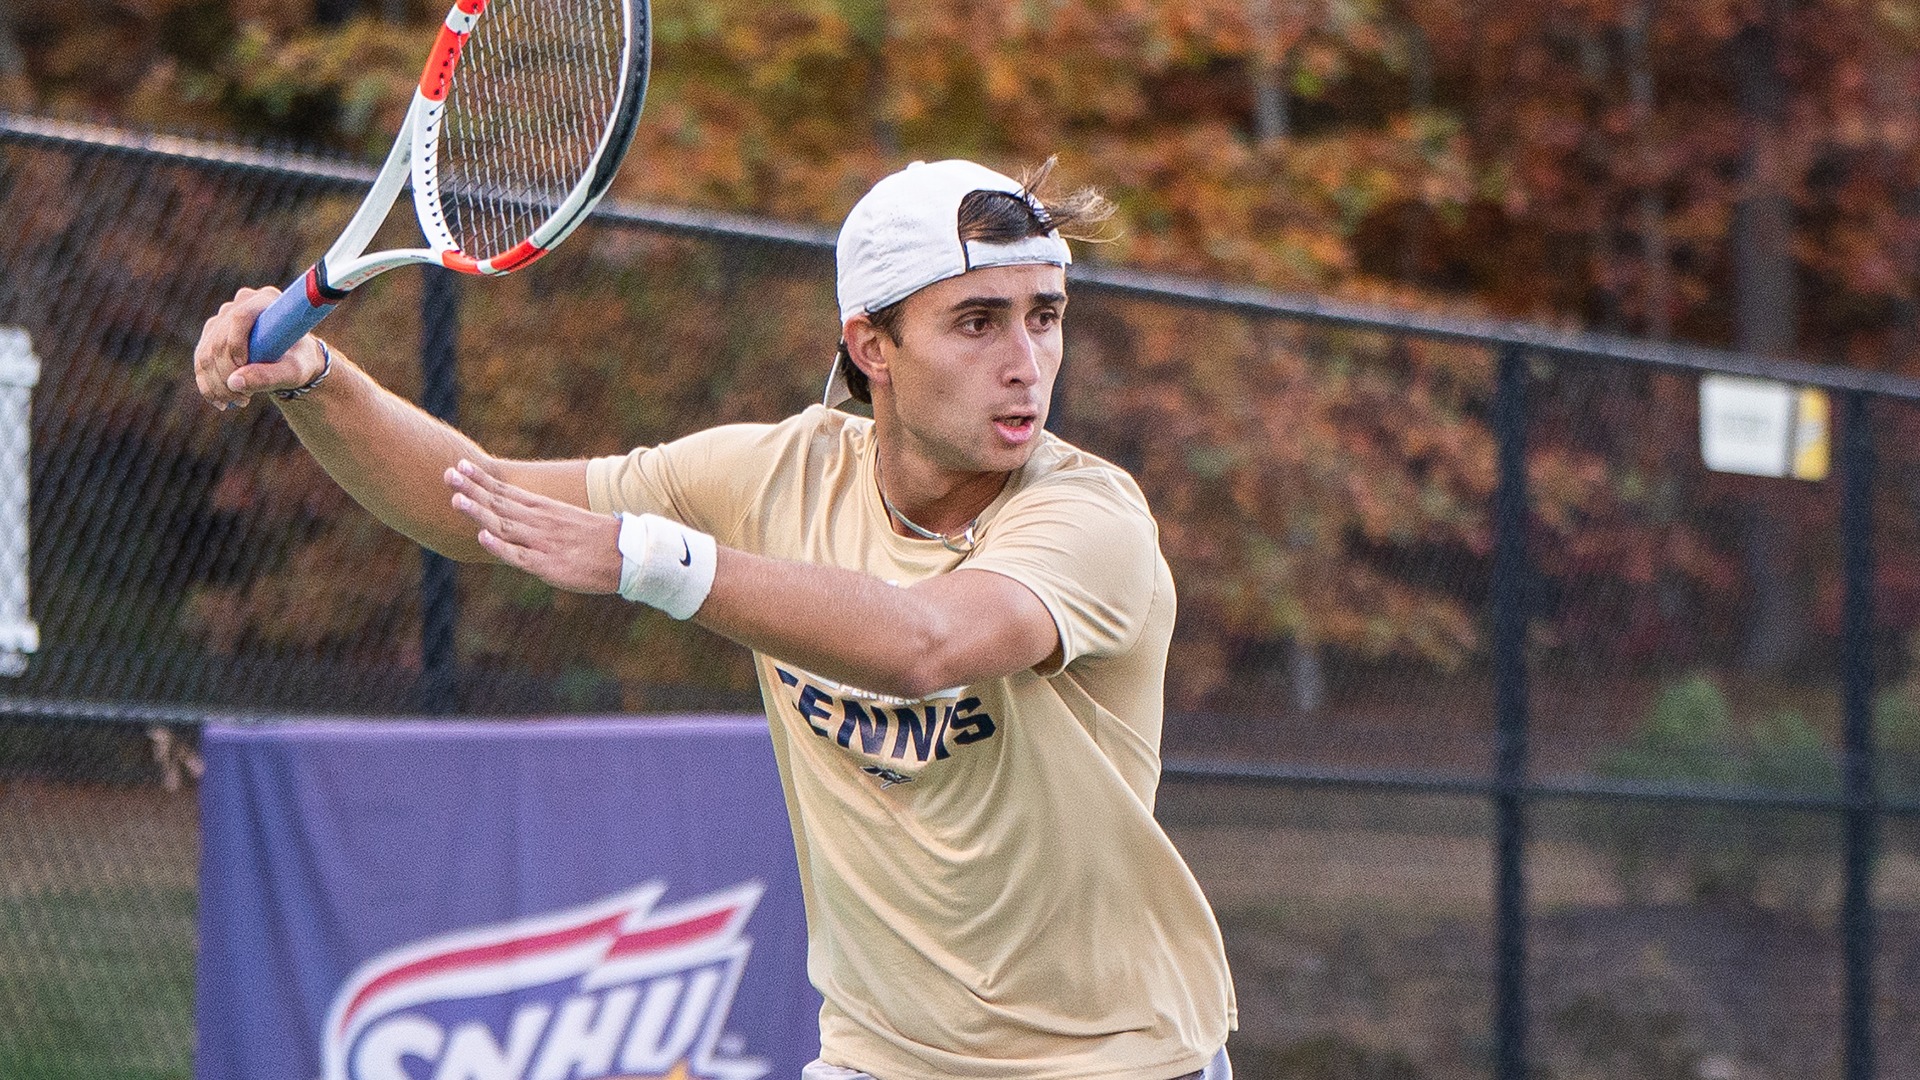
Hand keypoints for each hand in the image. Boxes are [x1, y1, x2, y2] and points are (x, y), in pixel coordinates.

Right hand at [192, 287, 327, 409]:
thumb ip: (269, 376)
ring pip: (206, 352)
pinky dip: (208, 384)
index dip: (236, 344)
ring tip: (237, 401)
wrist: (293, 360)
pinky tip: (220, 401)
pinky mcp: (212, 333)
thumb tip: (234, 383)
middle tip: (242, 399)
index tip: (244, 368)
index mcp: (266, 301)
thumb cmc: (299, 361)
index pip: (240, 317)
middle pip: (219, 340)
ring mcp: (223, 317)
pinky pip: (200, 359)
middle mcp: (241, 303)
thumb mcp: (293, 372)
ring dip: (217, 383)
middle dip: (227, 374)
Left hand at [445, 458, 621, 592]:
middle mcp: (541, 521)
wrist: (628, 555)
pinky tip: (483, 537)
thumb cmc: (598, 540)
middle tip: (447, 474)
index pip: (507, 491)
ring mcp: (543, 542)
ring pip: (505, 525)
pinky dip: (500, 546)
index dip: (482, 480)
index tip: (461, 465)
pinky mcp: (549, 565)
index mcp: (545, 509)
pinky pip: (520, 556)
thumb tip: (520, 515)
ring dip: (480, 512)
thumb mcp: (568, 520)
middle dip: (472, 489)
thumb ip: (543, 518)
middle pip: (500, 503)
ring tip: (456, 499)